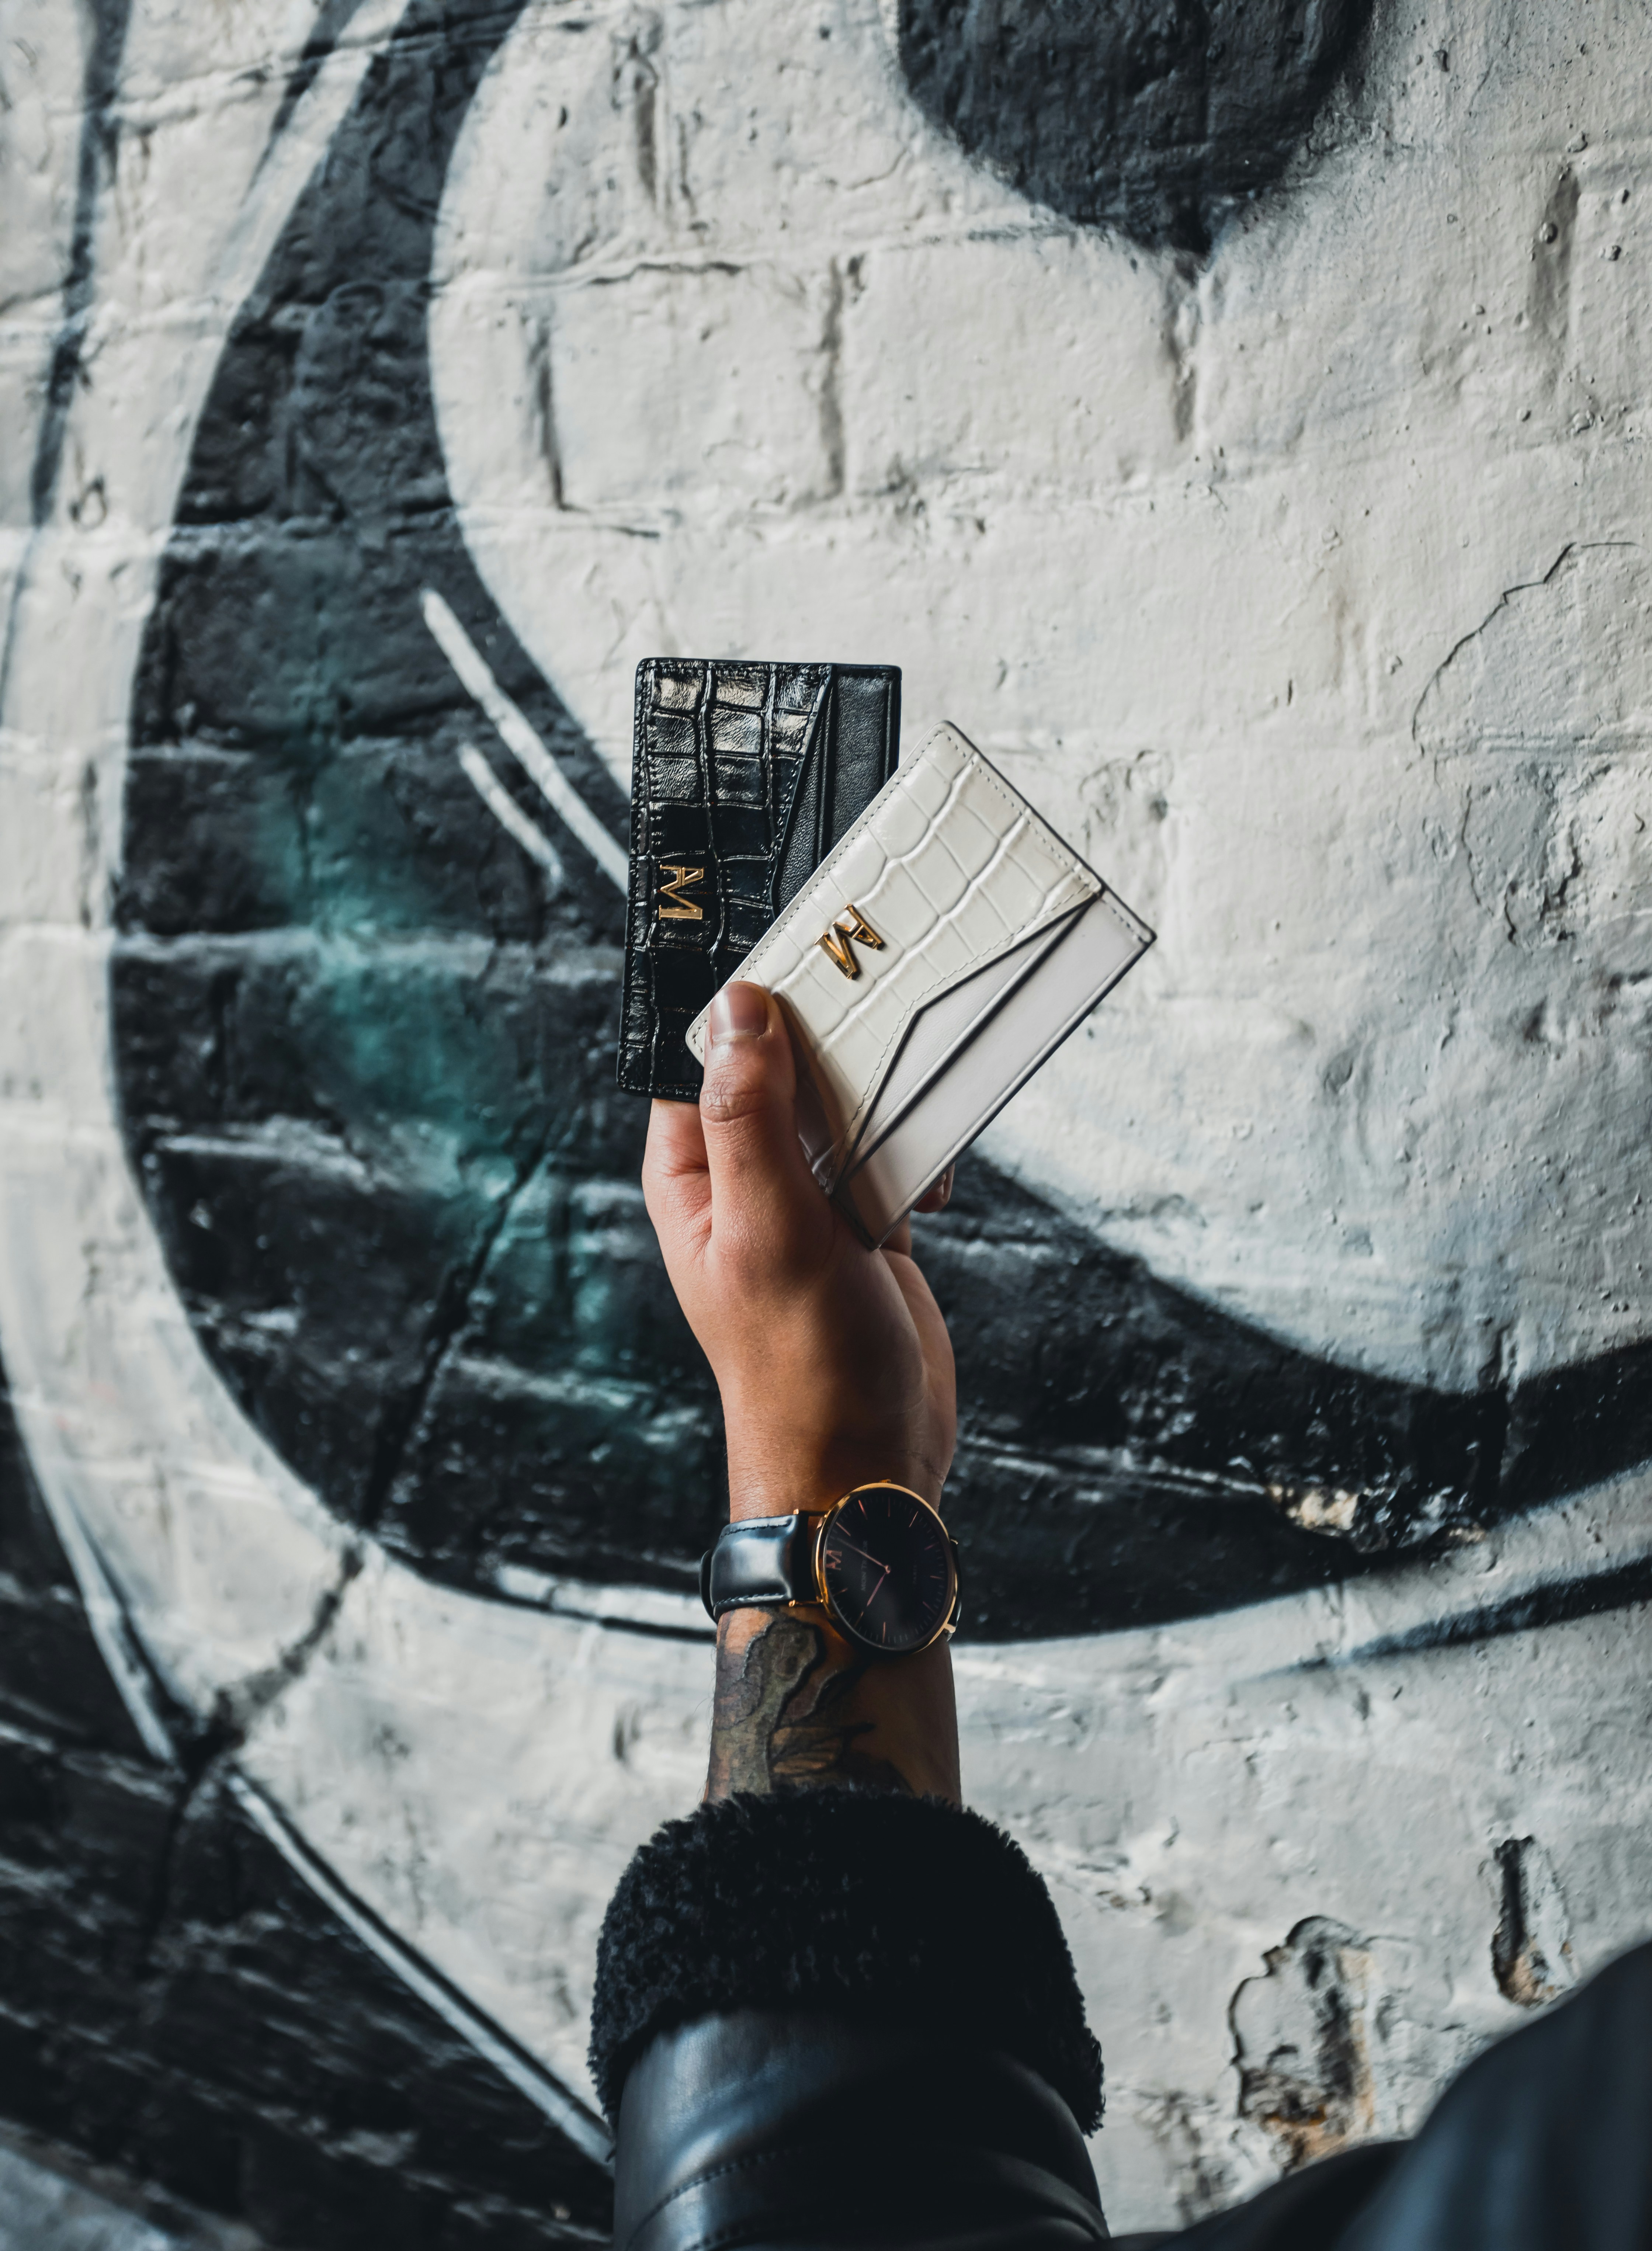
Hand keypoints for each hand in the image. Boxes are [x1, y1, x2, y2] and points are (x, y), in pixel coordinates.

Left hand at [643, 981, 956, 1519]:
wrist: (867, 1461)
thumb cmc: (800, 1364)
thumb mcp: (770, 1226)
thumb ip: (753, 1115)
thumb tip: (738, 1009)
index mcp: (696, 1174)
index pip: (708, 1056)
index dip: (749, 1004)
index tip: (807, 957)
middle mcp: (747, 1178)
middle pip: (786, 1069)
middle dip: (835, 1046)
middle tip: (883, 1017)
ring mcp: (810, 1201)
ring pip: (847, 1106)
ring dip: (887, 1102)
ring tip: (914, 1116)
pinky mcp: (867, 1224)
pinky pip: (893, 1154)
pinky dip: (919, 1157)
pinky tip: (931, 1192)